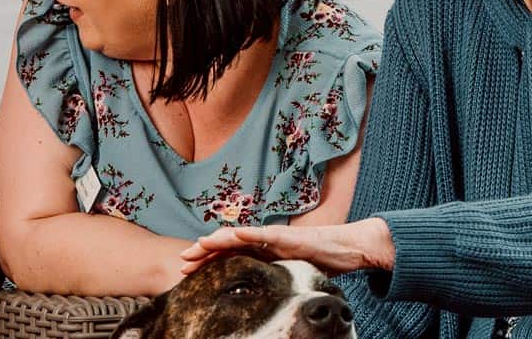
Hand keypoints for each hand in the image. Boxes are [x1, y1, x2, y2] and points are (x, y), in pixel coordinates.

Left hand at [179, 218, 395, 275]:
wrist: (348, 249)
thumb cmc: (324, 261)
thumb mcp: (293, 275)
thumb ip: (276, 279)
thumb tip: (263, 296)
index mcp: (265, 252)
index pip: (231, 256)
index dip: (210, 262)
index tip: (190, 272)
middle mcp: (265, 242)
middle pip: (228, 246)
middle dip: (204, 253)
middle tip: (182, 263)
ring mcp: (274, 237)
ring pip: (237, 238)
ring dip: (215, 242)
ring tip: (195, 248)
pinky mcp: (285, 236)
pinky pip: (260, 235)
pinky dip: (242, 235)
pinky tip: (225, 237)